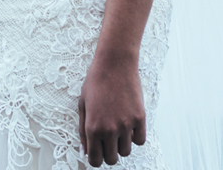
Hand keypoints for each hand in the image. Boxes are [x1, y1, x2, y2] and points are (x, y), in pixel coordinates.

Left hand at [79, 51, 144, 166]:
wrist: (114, 62)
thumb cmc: (96, 81)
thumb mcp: (82, 104)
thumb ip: (83, 130)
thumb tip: (87, 151)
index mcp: (93, 127)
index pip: (95, 161)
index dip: (96, 157)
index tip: (98, 150)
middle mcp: (109, 130)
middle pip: (112, 159)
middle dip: (109, 152)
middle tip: (108, 139)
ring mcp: (126, 125)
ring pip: (126, 152)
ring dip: (122, 144)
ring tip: (118, 127)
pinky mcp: (139, 118)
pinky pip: (140, 141)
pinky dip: (135, 137)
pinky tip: (129, 124)